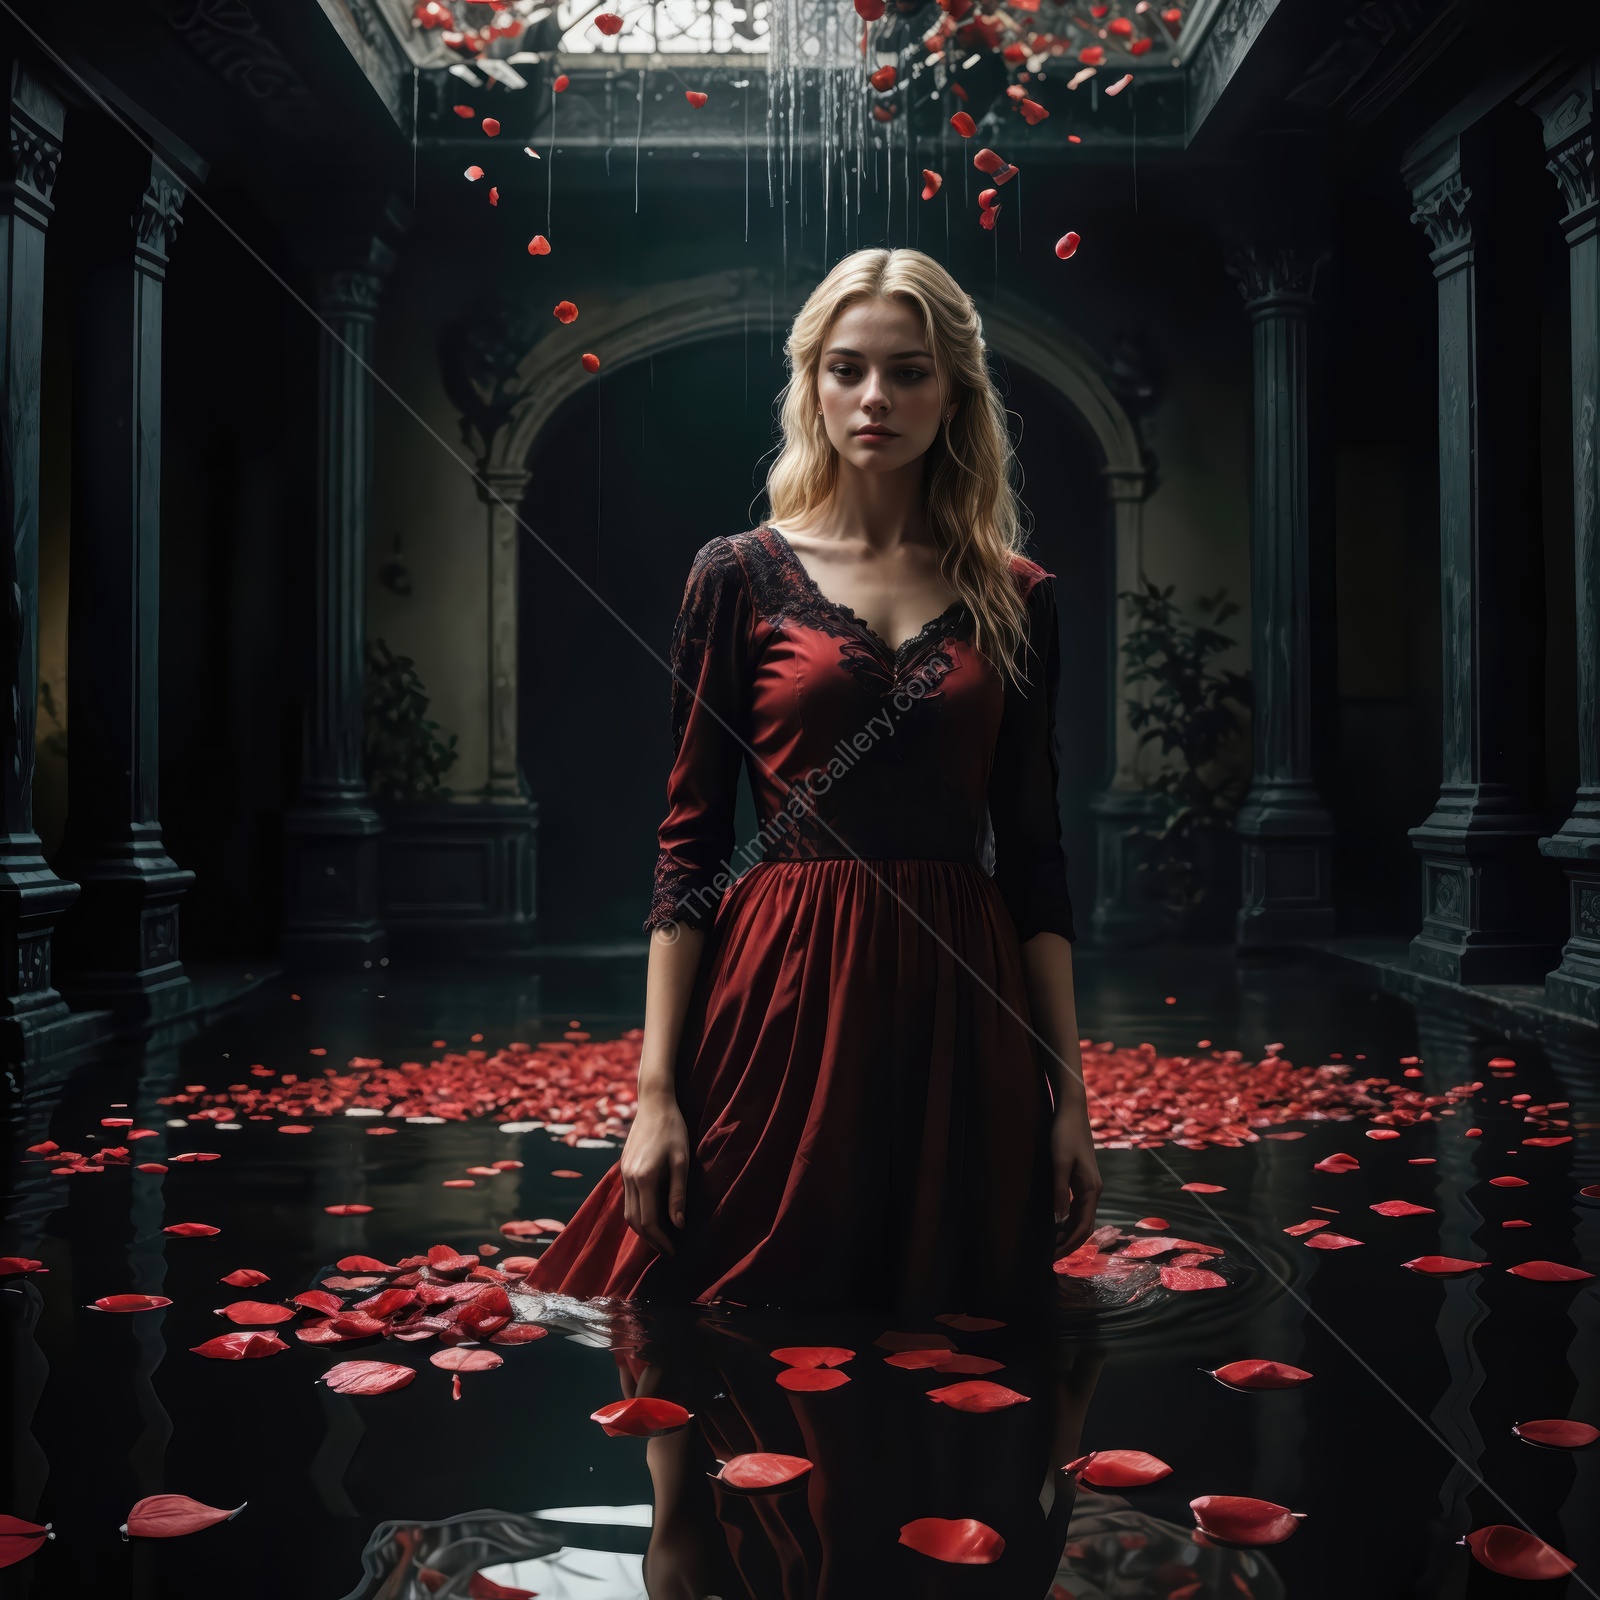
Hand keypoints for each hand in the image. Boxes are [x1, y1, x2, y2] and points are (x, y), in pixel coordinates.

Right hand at [621, 1092, 690, 1257]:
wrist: (654, 1103)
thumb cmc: (673, 1130)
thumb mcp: (681, 1161)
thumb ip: (678, 1194)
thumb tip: (678, 1224)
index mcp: (644, 1178)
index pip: (648, 1221)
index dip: (660, 1240)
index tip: (674, 1251)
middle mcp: (629, 1179)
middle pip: (634, 1221)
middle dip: (651, 1240)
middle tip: (668, 1250)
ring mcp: (624, 1173)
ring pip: (628, 1212)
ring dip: (643, 1228)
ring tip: (661, 1237)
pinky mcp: (624, 1168)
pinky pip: (628, 1199)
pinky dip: (639, 1213)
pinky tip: (653, 1214)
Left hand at [1051, 1105, 1101, 1257]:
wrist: (1072, 1112)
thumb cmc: (1064, 1134)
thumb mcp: (1060, 1163)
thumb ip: (1060, 1192)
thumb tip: (1059, 1221)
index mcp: (1090, 1189)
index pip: (1083, 1226)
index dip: (1070, 1244)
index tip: (1054, 1256)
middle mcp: (1095, 1190)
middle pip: (1087, 1225)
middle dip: (1072, 1243)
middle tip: (1052, 1256)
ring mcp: (1091, 1184)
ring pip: (1085, 1217)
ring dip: (1072, 1233)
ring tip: (1055, 1244)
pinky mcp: (1084, 1179)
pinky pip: (1081, 1207)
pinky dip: (1072, 1220)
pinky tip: (1060, 1223)